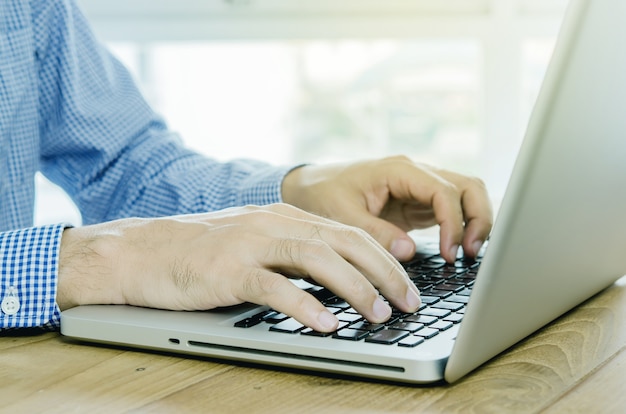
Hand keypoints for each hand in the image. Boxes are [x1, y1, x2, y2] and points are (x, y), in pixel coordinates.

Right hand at [57, 204, 420, 331]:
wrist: (142, 251)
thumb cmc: (202, 252)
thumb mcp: (256, 243)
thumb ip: (295, 254)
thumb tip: (340, 280)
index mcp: (286, 217)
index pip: (349, 232)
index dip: (385, 258)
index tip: (410, 283)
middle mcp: (274, 224)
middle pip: (343, 243)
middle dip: (384, 272)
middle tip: (410, 302)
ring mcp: (250, 244)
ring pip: (316, 259)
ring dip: (355, 288)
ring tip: (379, 314)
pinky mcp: (227, 270)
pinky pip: (274, 287)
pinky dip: (304, 305)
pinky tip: (326, 325)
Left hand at [282, 156, 492, 262]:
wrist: (311, 188)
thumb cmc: (323, 195)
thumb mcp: (341, 215)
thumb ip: (373, 232)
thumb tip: (408, 252)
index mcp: (399, 170)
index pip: (443, 190)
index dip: (453, 222)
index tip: (449, 252)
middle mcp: (416, 174)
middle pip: (468, 186)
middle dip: (478, 218)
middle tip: (469, 253)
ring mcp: (420, 187)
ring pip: (467, 195)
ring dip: (475, 222)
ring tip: (467, 254)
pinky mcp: (419, 203)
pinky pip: (452, 210)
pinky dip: (462, 228)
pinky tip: (456, 251)